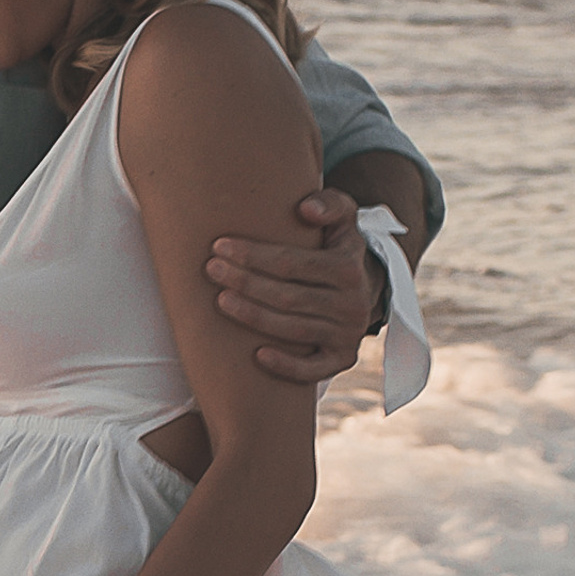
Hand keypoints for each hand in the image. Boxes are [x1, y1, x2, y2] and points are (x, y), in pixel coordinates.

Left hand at [207, 186, 379, 385]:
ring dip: (252, 317)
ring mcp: (347, 335)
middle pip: (288, 296)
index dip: (254, 255)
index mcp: (349, 268)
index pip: (292, 263)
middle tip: (211, 270)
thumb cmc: (336, 248)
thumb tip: (305, 209)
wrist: (363, 289)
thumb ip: (330, 204)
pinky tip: (255, 355)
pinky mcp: (342, 360)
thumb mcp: (343, 219)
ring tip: (220, 300)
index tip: (220, 246)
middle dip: (245, 282)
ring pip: (292, 330)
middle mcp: (353, 304)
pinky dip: (285, 365)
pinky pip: (312, 370)